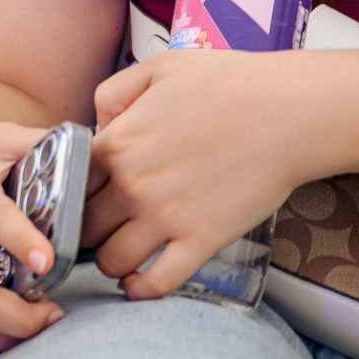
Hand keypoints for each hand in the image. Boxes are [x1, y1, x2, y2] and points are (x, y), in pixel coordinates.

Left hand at [86, 50, 320, 299]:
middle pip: (83, 227)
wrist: (290, 112)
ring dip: (109, 262)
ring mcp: (166, 218)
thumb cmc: (230, 83)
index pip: (68, 184)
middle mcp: (133, 185)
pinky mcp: (201, 241)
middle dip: (85, 231)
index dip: (70, 193)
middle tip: (99, 229)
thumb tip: (97, 125)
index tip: (80, 197)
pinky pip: (156, 283)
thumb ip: (115, 92)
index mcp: (118, 143)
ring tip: (121, 253)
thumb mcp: (161, 67)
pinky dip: (141, 290)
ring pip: (111, 261)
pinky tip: (140, 281)